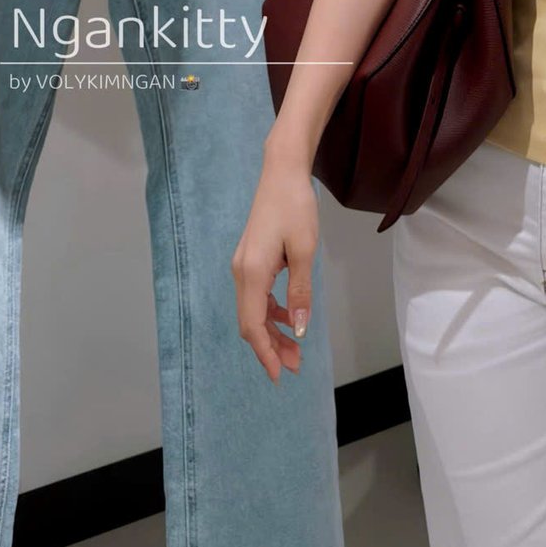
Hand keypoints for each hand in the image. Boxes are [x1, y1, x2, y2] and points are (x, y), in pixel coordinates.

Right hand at [232, 157, 320, 382]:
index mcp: (251, 273)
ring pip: (254, 310)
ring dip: (273, 331)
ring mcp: (243, 265)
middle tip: (296, 365)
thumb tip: (299, 330)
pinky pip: (257, 295)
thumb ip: (300, 292)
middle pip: (251, 322)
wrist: (282, 172)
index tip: (280, 374)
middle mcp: (241, 272)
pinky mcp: (251, 259)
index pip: (252, 325)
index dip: (265, 353)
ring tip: (295, 348)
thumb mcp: (304, 251)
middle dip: (272, 347)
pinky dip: (271, 311)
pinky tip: (289, 317)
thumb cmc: (295, 207)